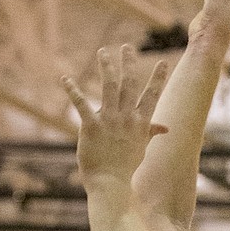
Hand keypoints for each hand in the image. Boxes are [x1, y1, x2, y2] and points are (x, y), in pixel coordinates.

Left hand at [63, 46, 168, 190]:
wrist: (110, 183)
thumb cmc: (126, 166)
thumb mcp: (141, 147)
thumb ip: (150, 132)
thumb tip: (165, 128)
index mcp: (140, 123)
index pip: (151, 97)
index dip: (158, 79)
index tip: (162, 63)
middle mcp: (126, 118)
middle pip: (129, 84)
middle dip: (129, 63)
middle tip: (126, 47)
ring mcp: (109, 121)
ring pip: (109, 87)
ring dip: (106, 67)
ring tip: (103, 52)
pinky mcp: (91, 127)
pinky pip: (82, 104)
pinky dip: (72, 90)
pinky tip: (65, 79)